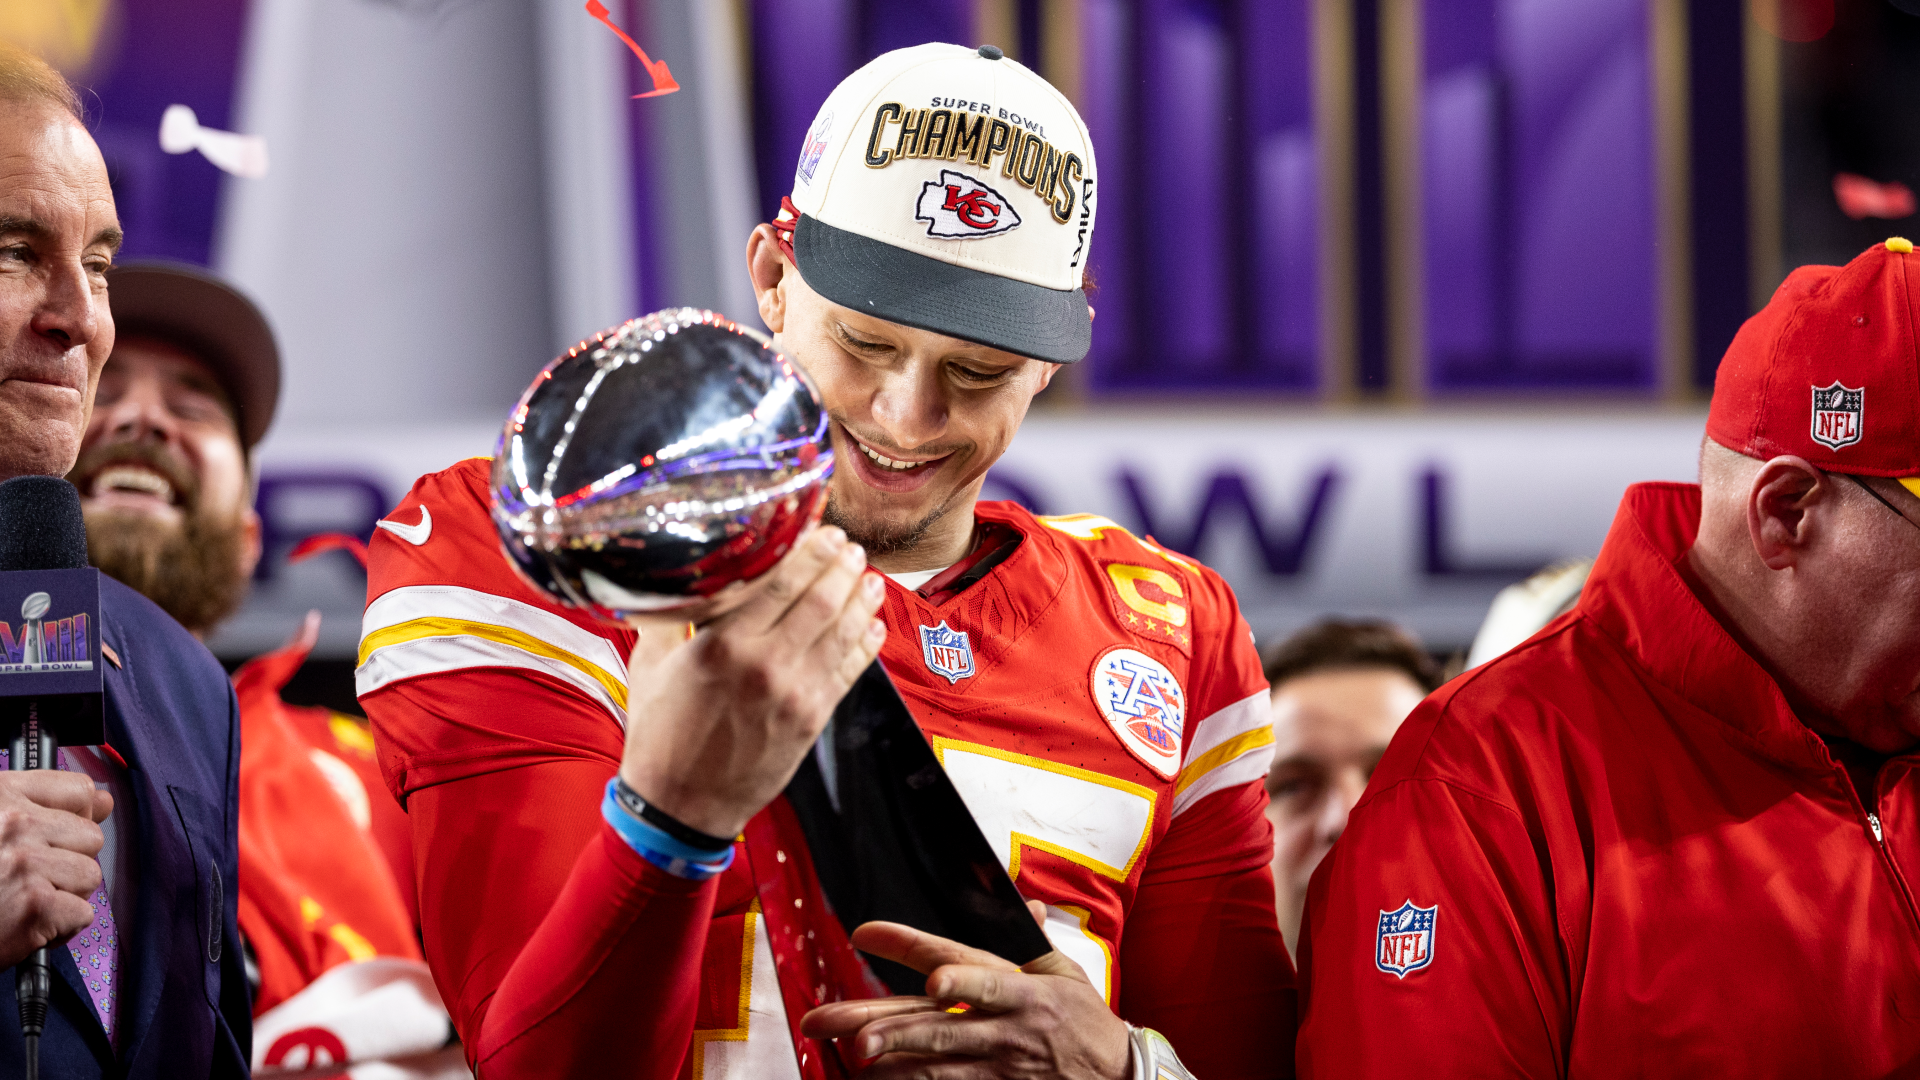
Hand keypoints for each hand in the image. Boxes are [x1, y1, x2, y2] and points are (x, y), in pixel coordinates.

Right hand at [0, 770, 110, 967]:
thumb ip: (43, 807)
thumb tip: (104, 802)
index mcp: (2, 794)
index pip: (81, 791)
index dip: (77, 818)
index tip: (61, 835)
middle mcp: (15, 824)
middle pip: (91, 837)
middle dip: (67, 862)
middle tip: (29, 878)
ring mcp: (26, 864)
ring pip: (90, 876)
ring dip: (64, 895)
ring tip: (24, 900)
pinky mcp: (35, 906)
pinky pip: (83, 914)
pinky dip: (59, 928)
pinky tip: (26, 923)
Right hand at [619, 525, 886, 837]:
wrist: (680, 806)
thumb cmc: (661, 735)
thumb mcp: (651, 666)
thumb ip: (672, 617)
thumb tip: (681, 579)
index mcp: (720, 644)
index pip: (778, 581)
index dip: (808, 550)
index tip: (820, 529)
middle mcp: (763, 664)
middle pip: (820, 598)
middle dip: (841, 566)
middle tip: (848, 546)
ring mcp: (794, 692)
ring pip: (843, 630)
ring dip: (861, 597)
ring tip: (868, 576)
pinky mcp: (813, 718)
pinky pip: (850, 670)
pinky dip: (867, 642)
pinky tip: (873, 622)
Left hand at [800, 901, 1131, 1079]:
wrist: (1120, 1076)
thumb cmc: (1085, 1020)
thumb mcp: (1065, 971)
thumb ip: (1030, 938)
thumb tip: (1021, 901)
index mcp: (1019, 987)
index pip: (958, 959)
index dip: (911, 947)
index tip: (867, 934)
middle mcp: (1004, 1025)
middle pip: (935, 1021)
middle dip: (886, 1022)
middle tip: (838, 1022)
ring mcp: (999, 1064)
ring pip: (938, 1063)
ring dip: (894, 1058)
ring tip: (854, 1052)